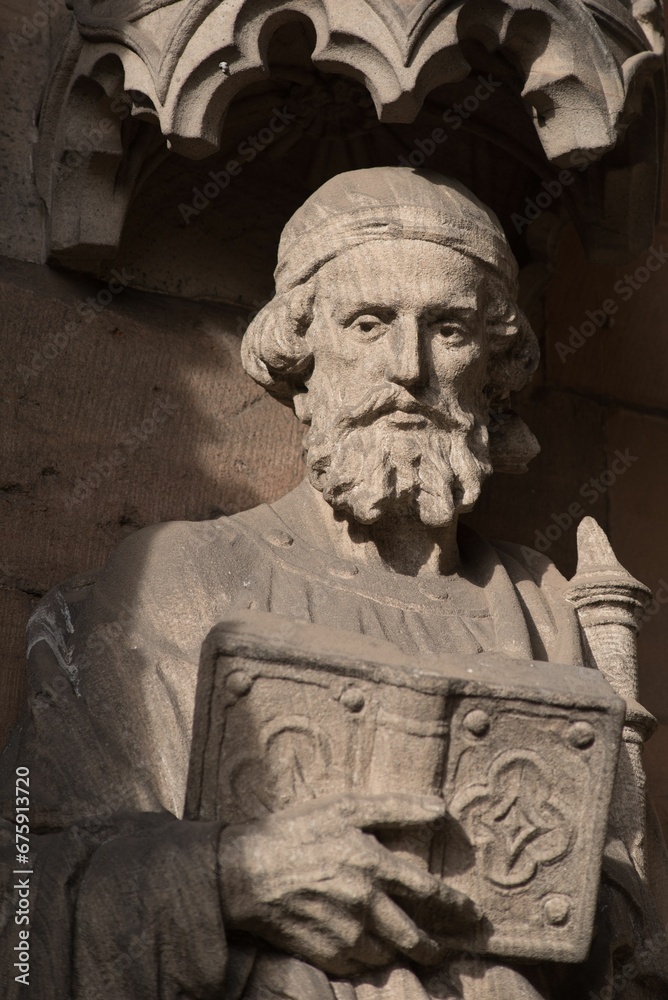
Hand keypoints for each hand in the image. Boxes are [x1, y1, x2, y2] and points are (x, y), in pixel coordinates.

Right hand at [218, 792, 478, 975]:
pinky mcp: (326, 955)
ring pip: (389, 954)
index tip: (473, 915)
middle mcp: (366, 905)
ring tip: (414, 950)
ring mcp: (346, 935)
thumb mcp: (345, 808)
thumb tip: (441, 808)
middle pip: (415, 937)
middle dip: (437, 946)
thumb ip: (396, 809)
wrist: (244, 872)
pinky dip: (370, 959)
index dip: (456, 906)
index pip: (430, 892)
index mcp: (374, 865)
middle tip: (449, 949)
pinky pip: (360, 965)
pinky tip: (371, 949)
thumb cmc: (296, 831)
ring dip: (404, 954)